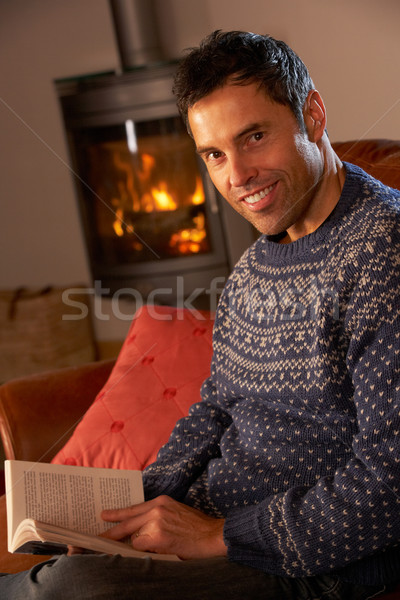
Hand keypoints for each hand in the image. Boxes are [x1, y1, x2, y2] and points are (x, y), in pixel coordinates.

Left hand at [100, 495, 226, 559]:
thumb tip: (139, 531)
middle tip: (99, 538)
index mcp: (161, 501)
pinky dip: (143, 552)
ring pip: (134, 536)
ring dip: (133, 546)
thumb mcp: (176, 513)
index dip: (118, 515)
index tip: (105, 516)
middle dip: (112, 531)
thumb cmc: (197, 527)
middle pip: (127, 521)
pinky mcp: (159, 537)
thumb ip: (157, 517)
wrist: (214, 535)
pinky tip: (147, 555)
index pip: (133, 509)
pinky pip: (143, 547)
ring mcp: (156, 522)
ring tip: (127, 551)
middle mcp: (157, 508)